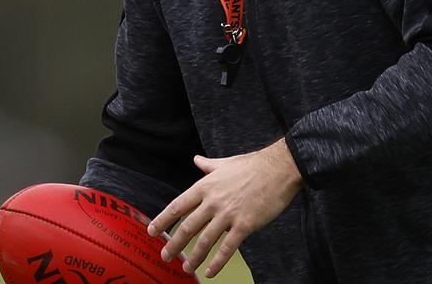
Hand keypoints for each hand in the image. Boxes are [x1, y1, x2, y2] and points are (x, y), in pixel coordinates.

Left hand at [147, 139, 302, 277]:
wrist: (279, 168)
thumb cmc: (254, 165)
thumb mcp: (226, 163)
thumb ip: (208, 165)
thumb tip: (196, 160)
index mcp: (206, 186)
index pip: (178, 206)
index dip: (163, 220)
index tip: (152, 231)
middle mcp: (213, 201)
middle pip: (188, 227)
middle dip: (174, 245)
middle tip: (166, 256)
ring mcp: (228, 214)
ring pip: (205, 241)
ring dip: (193, 257)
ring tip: (187, 268)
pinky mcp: (245, 225)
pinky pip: (227, 248)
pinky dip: (217, 262)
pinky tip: (210, 272)